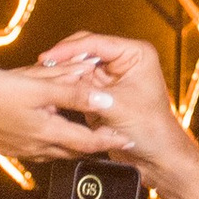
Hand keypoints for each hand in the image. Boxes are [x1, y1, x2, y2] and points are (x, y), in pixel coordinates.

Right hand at [0, 60, 128, 164]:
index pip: (88, 142)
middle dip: (93, 144)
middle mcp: (37, 146)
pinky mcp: (8, 145)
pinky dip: (51, 138)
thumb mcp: (36, 86)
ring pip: (55, 147)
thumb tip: (102, 96)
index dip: (109, 141)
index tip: (127, 141)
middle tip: (111, 138)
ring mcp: (21, 149)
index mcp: (47, 132)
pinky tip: (48, 127)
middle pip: (73, 148)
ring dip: (71, 141)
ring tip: (84, 133)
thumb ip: (72, 91)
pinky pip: (38, 145)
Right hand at [39, 30, 198, 185]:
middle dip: (64, 59)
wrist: (157, 155)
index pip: (97, 43)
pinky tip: (51, 90)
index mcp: (136, 54)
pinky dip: (66, 87)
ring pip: (79, 68)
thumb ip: (90, 94)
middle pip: (85, 51)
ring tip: (42, 78)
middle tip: (41, 66)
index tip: (49, 56)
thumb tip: (63, 84)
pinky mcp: (102, 92)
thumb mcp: (118, 107)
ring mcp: (112, 76)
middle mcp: (124, 61)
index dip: (70, 49)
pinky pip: (79, 84)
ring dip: (62, 73)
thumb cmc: (152, 130)